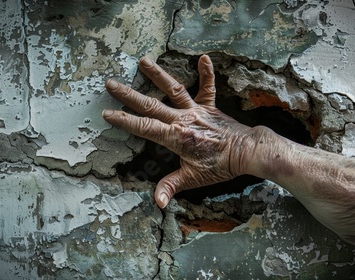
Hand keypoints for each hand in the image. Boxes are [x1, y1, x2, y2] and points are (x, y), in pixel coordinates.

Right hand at [102, 55, 263, 207]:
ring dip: (158, 75)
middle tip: (112, 84)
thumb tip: (157, 202)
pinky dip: (207, 72)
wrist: (246, 152)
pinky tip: (204, 58)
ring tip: (144, 61)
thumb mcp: (193, 179)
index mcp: (175, 137)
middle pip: (151, 105)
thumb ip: (171, 187)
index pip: (144, 127)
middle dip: (129, 95)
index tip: (107, 113)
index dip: (124, 120)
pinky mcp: (210, 106)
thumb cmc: (220, 166)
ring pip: (173, 89)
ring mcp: (196, 110)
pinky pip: (207, 87)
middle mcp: (182, 119)